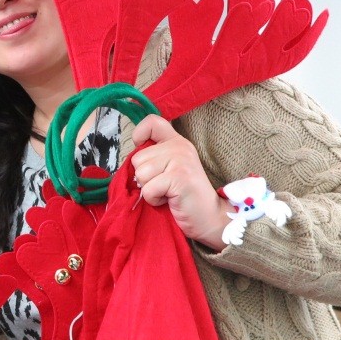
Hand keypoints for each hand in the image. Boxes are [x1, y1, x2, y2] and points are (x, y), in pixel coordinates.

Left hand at [130, 115, 227, 250]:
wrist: (209, 217)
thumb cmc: (184, 196)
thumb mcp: (169, 168)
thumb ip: (154, 157)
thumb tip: (131, 159)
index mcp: (177, 142)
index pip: (153, 122)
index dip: (139, 134)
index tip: (142, 150)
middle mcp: (180, 147)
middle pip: (137, 158)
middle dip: (145, 177)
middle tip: (165, 185)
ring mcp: (180, 160)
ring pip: (141, 174)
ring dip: (150, 189)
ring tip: (168, 192)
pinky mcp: (179, 177)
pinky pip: (148, 189)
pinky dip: (154, 199)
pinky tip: (169, 200)